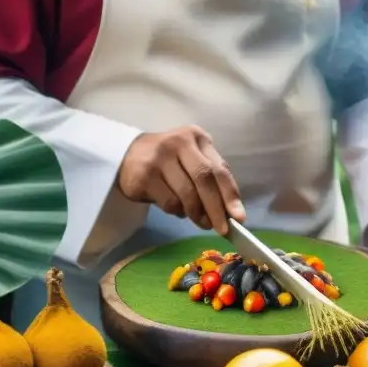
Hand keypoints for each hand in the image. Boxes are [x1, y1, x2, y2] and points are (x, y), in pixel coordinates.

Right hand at [117, 126, 245, 234]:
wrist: (128, 156)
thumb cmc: (170, 161)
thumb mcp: (193, 159)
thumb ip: (212, 178)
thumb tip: (232, 211)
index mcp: (197, 137)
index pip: (219, 169)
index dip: (230, 195)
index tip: (239, 218)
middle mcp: (179, 143)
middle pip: (204, 179)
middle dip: (216, 208)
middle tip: (222, 229)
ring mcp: (159, 158)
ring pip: (187, 194)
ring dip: (197, 214)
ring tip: (201, 222)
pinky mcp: (145, 176)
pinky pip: (170, 202)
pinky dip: (178, 212)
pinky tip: (178, 209)